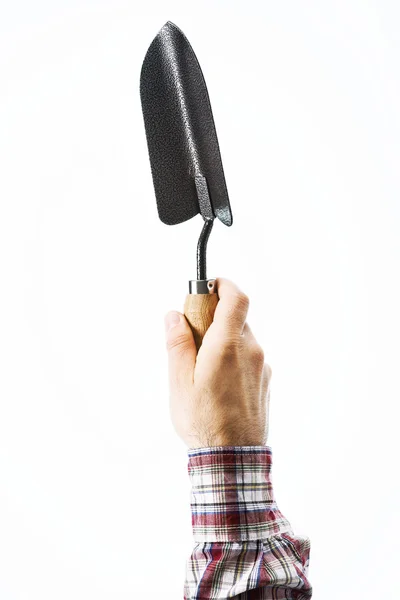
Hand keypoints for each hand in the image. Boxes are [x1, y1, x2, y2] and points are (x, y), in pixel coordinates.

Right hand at [164, 278, 270, 448]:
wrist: (233, 459)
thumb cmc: (203, 421)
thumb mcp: (179, 382)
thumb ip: (178, 344)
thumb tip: (175, 316)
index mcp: (227, 346)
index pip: (236, 298)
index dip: (224, 285)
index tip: (209, 286)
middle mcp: (251, 351)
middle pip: (236, 318)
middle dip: (214, 319)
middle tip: (192, 338)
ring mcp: (262, 367)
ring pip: (242, 339)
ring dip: (223, 341)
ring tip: (202, 369)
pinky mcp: (266, 381)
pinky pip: (249, 358)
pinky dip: (234, 359)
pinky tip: (218, 384)